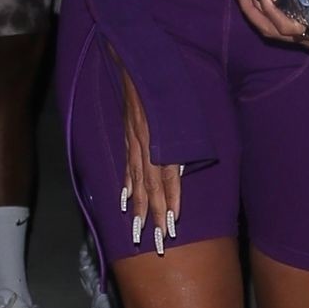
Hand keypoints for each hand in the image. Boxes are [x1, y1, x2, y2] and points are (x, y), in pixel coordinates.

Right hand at [120, 70, 182, 254]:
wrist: (138, 63)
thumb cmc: (169, 85)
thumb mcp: (183, 111)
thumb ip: (183, 141)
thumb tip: (181, 169)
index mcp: (162, 140)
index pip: (167, 179)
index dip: (170, 203)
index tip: (172, 226)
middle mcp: (145, 146)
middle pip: (151, 188)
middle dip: (155, 217)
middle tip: (159, 243)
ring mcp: (134, 143)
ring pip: (137, 182)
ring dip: (139, 209)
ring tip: (139, 233)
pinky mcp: (128, 137)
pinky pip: (127, 168)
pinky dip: (126, 187)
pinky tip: (125, 203)